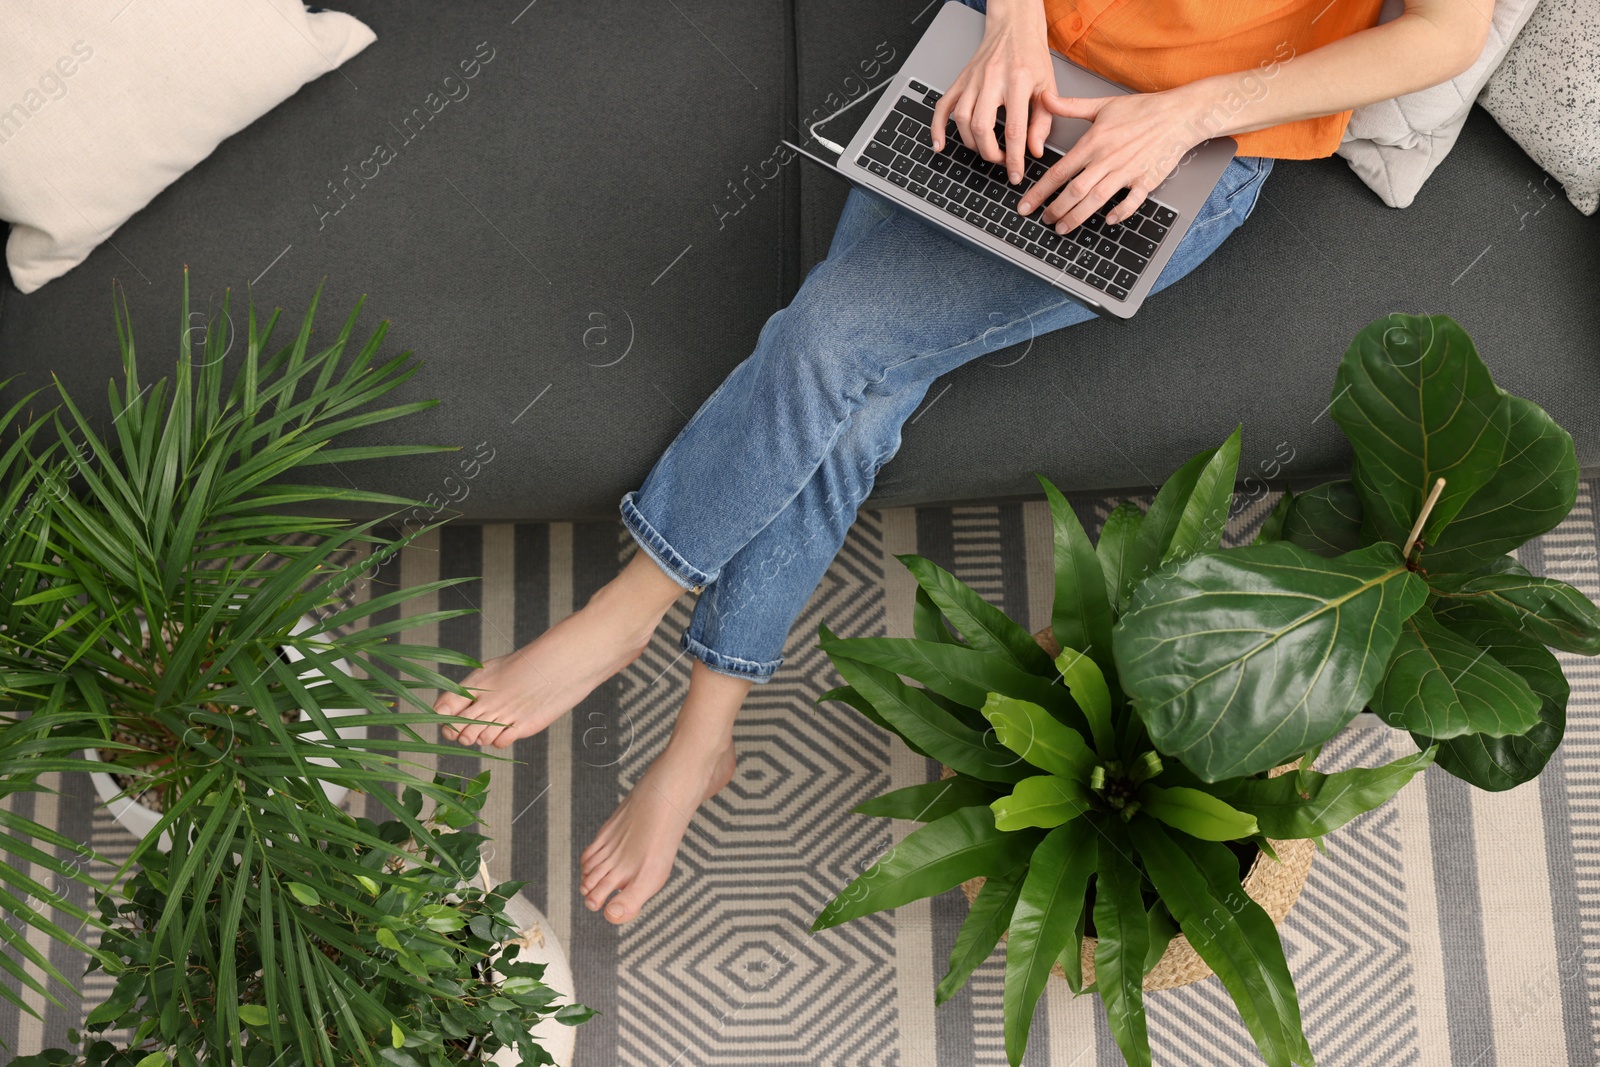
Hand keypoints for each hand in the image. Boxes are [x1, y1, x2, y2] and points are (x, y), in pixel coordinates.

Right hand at [930, 0, 1052, 184]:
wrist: (1014, 28)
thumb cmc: (1032, 57)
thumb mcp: (1048, 88)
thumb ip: (1043, 122)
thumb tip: (1034, 151)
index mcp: (1018, 81)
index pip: (1014, 129)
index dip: (1014, 157)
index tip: (1015, 174)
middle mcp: (992, 80)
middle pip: (982, 127)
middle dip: (990, 152)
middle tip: (1001, 160)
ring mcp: (972, 80)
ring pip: (962, 120)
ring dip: (972, 143)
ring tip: (985, 150)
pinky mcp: (960, 81)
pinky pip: (942, 107)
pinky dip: (937, 128)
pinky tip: (940, 144)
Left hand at [1017, 88, 1204, 229]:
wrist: (1179, 114)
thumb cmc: (1142, 109)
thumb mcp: (1103, 104)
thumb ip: (1071, 106)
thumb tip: (1045, 98)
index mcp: (1094, 142)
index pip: (1059, 171)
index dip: (1040, 191)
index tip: (1026, 205)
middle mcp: (1107, 158)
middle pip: (1074, 190)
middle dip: (1055, 209)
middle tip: (1044, 220)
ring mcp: (1127, 171)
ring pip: (1096, 199)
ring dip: (1077, 216)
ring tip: (1063, 228)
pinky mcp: (1146, 180)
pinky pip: (1131, 201)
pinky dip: (1119, 212)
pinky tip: (1107, 220)